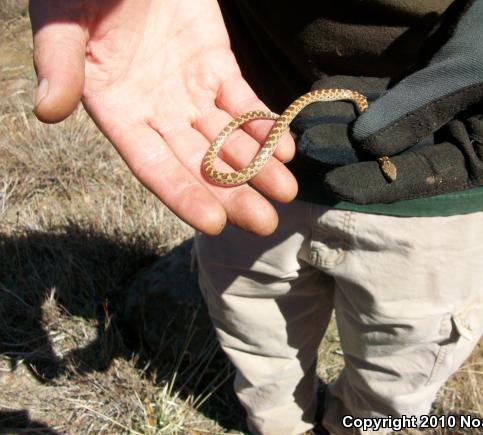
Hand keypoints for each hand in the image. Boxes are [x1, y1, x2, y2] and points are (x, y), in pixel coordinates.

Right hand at [29, 0, 296, 234]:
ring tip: (286, 190)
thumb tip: (47, 111)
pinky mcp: (216, 65)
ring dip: (257, 165)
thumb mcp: (65, 20)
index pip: (153, 165)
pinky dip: (264, 124)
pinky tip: (285, 149)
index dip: (183, 194)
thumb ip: (60, 62)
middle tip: (265, 223)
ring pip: (227, 138)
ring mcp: (189, 90)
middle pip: (198, 162)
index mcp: (117, 110)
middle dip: (232, 193)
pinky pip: (243, 102)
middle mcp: (156, 111)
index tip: (215, 223)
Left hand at [293, 0, 482, 203]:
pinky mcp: (417, 92)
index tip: (331, 181)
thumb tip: (365, 143)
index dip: (372, 181)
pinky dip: (353, 101)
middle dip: (348, 155)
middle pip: (394, 157)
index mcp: (477, 154)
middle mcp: (451, 143)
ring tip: (301, 130)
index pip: (418, 177)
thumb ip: (419, 109)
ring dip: (341, 129)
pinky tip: (321, 100)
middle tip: (305, 153)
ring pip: (381, 130)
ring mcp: (432, 117)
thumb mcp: (472, 71)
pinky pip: (380, 101)